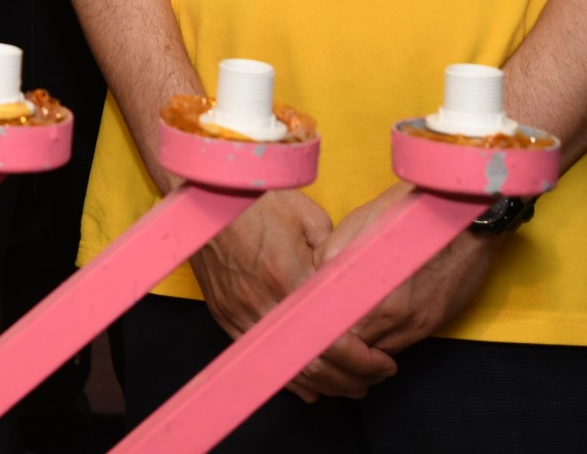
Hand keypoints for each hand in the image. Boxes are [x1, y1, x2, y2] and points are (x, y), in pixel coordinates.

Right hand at [186, 189, 375, 398]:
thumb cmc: (253, 201)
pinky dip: (288, 377)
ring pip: (288, 368)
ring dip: (324, 384)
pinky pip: (261, 358)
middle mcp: (265, 304)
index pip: (335, 340)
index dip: (365, 362)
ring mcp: (242, 314)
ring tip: (349, 387)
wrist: (202, 199)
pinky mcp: (226, 315)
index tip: (384, 364)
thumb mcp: (306, 216)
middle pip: (315, 365)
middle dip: (351, 380)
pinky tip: (309, 386)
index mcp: (291, 279)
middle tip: (374, 379)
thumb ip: (334, 253)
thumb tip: (352, 278)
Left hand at [293, 183, 495, 399]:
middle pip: (348, 350)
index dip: (314, 333)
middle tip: (317, 330)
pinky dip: (377, 344)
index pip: (330, 334)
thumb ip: (332, 255)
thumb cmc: (412, 215)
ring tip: (340, 329)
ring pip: (371, 354)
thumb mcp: (361, 225)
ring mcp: (412, 326)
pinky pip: (394, 348)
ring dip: (354, 348)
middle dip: (331, 345)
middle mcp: (390, 316)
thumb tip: (312, 277)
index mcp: (367, 291)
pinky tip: (368, 325)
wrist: (468, 222)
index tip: (304, 323)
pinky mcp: (428, 327)